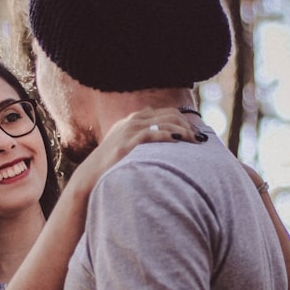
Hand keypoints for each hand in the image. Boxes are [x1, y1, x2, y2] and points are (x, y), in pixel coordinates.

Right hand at [68, 107, 203, 195]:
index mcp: (134, 119)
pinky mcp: (127, 142)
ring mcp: (129, 130)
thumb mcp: (126, 146)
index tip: (195, 134)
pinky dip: (169, 136)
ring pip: (165, 122)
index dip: (184, 121)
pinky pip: (153, 133)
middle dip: (187, 125)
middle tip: (199, 139)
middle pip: (169, 115)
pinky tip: (179, 142)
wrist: (90, 177)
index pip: (167, 112)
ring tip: (194, 142)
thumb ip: (141, 137)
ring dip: (183, 131)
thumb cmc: (111, 165)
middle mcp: (132, 120)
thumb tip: (160, 137)